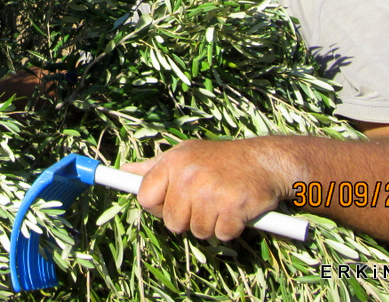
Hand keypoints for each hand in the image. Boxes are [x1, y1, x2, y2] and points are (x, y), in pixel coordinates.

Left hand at [122, 139, 288, 240]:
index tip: (169, 205)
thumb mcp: (185, 154)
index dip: (157, 207)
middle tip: (204, 202)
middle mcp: (189, 177)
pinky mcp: (232, 209)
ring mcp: (211, 193)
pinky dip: (230, 228)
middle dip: (187, 219)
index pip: (145, 197)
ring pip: (197, 231)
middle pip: (172, 221)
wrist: (264, 161)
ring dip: (210, 224)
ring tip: (221, 203)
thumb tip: (124, 170)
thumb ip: (154, 166)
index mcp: (173, 162)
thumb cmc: (221, 159)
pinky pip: (221, 234)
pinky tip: (235, 209)